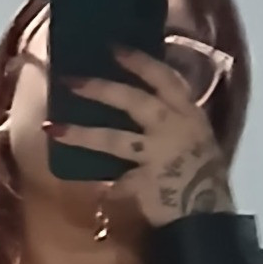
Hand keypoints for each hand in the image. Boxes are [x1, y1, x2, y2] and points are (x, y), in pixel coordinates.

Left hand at [53, 48, 232, 226]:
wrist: (209, 215)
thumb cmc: (204, 174)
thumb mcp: (197, 137)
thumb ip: (173, 118)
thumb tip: (140, 99)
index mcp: (189, 113)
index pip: (164, 78)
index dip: (140, 62)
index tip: (114, 48)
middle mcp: (174, 128)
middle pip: (133, 101)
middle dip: (100, 89)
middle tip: (71, 80)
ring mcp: (159, 156)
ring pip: (115, 139)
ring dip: (82, 133)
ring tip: (53, 128)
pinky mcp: (146, 184)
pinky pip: (117, 183)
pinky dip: (105, 185)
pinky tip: (87, 184)